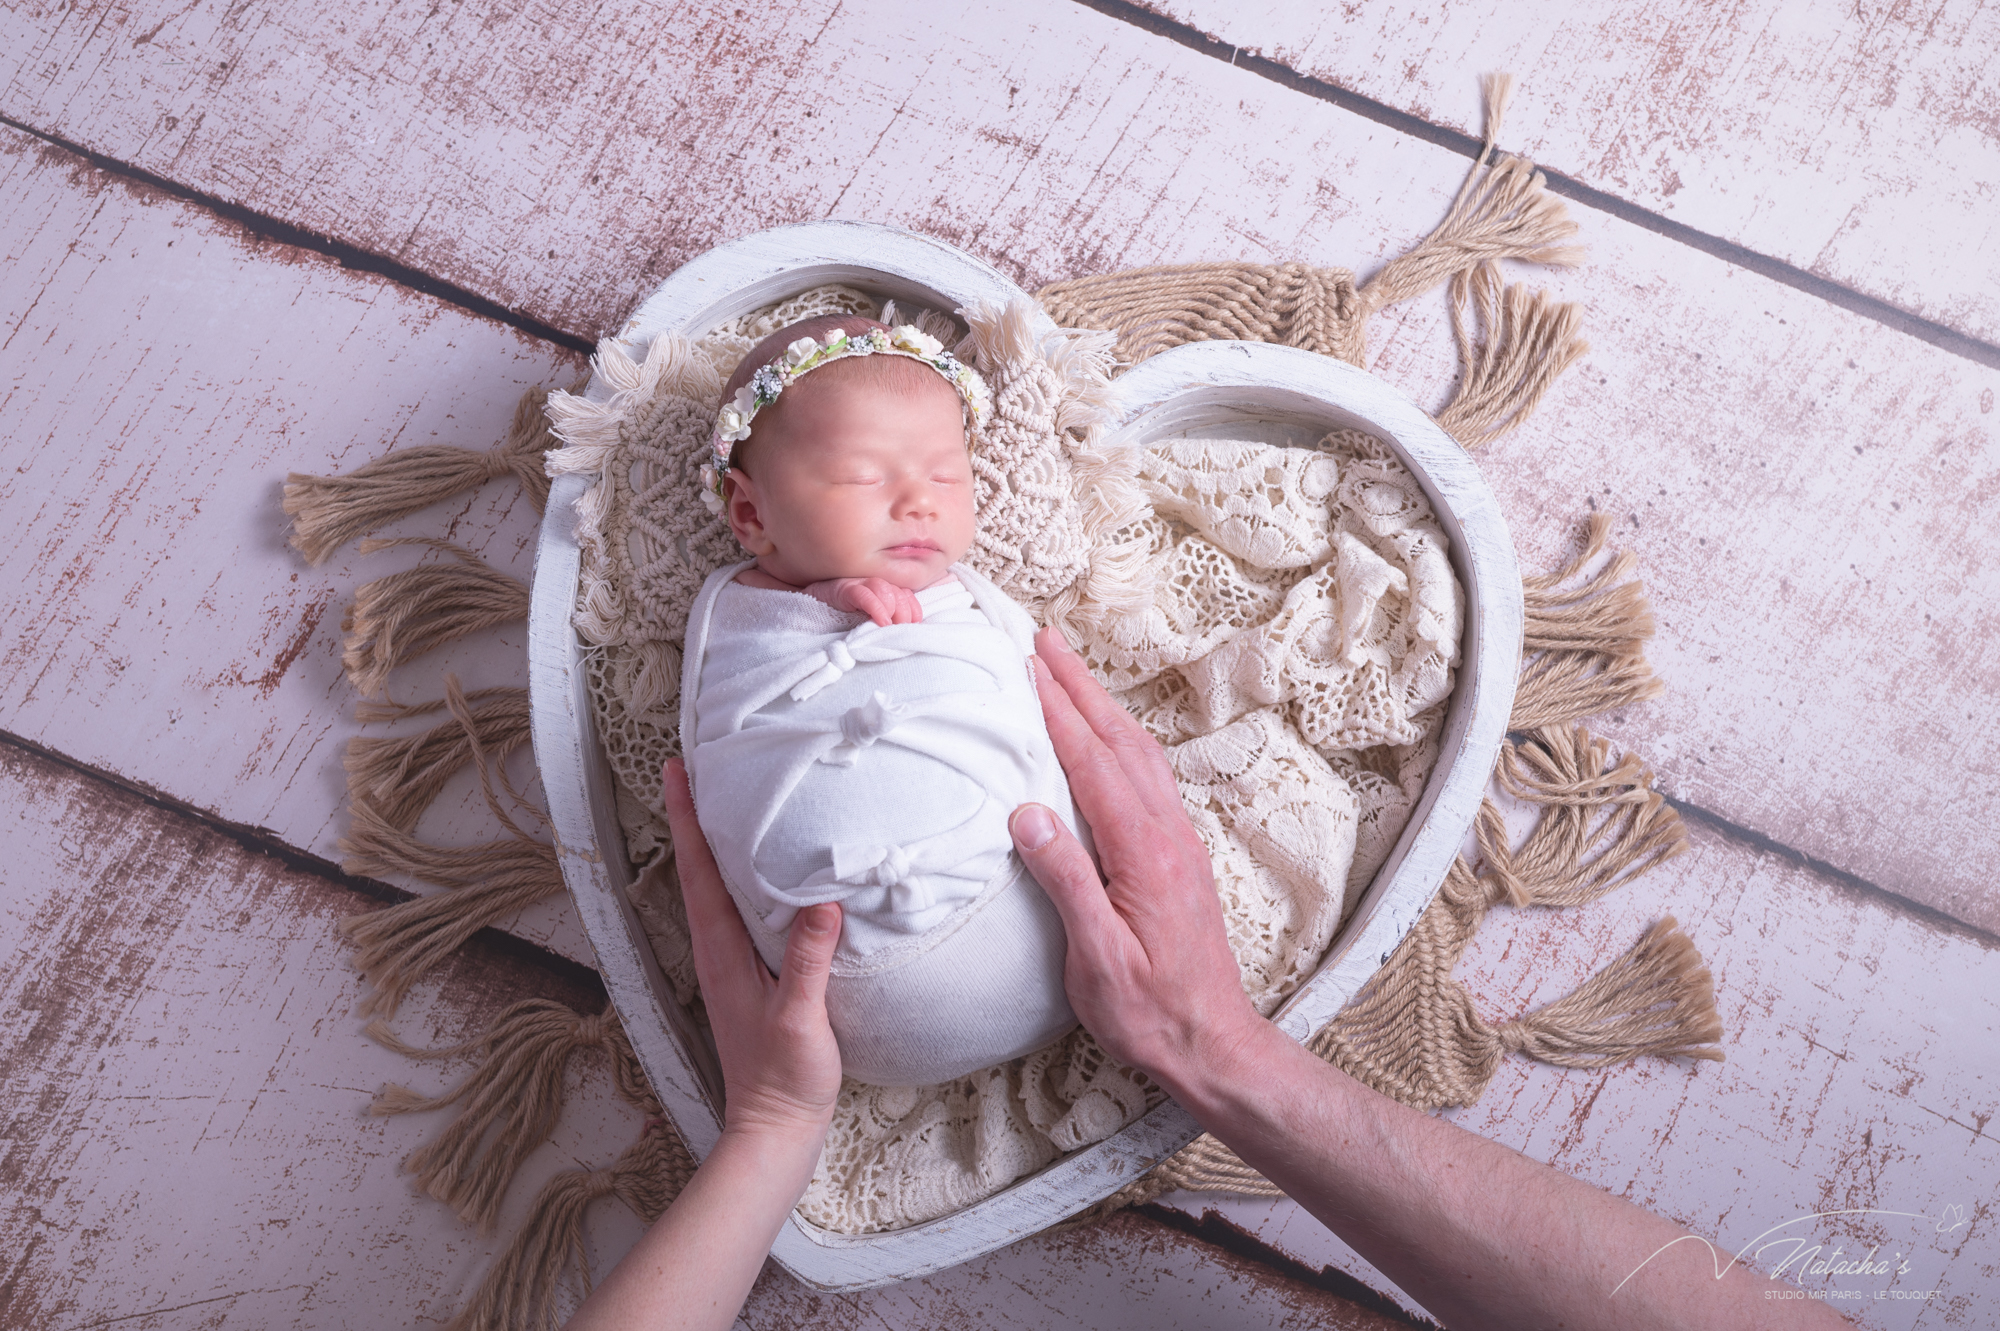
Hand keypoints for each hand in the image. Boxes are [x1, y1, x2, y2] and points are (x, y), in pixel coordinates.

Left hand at [662, 758, 843, 1140]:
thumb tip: (821, 902)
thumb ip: (806, 961)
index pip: (699, 872)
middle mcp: (719, 951)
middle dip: (697, 817)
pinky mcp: (754, 976)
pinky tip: (769, 870)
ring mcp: (734, 964)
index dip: (689, 819)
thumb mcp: (800, 1019)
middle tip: (701, 766)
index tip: (676, 770)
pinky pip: (742, 911)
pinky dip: (746, 878)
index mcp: (722, 953)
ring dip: (719, 844)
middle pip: (701, 870)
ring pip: (719, 889)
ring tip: (731, 801)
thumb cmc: (784, 1080)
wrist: (776, 1132)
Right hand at [809, 576, 923, 625]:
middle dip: (905, 611)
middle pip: (898, 591)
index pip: (905, 594)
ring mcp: (856, 584)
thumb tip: (907, 631)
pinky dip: (876, 607)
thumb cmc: (838, 622)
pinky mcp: (841, 588)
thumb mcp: (865, 624)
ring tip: (890, 626)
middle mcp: (870, 584)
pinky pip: (863, 594)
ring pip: (884, 589)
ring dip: (893, 609)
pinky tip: (881, 621)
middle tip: (902, 628)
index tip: (915, 624)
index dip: (914, 609)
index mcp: (880, 592)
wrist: (804, 614)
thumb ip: (885, 622)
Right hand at [1008, 627, 1267, 1096]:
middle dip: (1080, 687)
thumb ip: (1066, 882)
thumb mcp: (1098, 959)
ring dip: (1101, 707)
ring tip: (1067, 673)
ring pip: (1138, 754)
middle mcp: (1167, 835)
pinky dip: (1118, 740)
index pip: (1092, 764)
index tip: (1028, 666)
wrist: (1213, 1043)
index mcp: (1144, 853)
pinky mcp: (1178, 856)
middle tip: (1044, 642)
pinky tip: (1103, 739)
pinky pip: (1146, 777)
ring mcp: (1178, 842)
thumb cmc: (1150, 1013)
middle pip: (1120, 742)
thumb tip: (1028, 813)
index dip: (1058, 711)